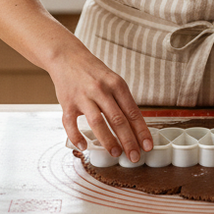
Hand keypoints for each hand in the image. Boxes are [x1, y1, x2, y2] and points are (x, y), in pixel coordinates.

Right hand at [47, 47, 153, 162]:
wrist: (66, 56)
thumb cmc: (92, 71)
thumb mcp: (113, 80)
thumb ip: (122, 101)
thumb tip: (135, 127)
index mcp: (116, 84)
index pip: (132, 112)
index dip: (141, 131)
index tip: (147, 146)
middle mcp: (100, 90)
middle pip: (118, 119)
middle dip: (128, 141)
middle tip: (134, 156)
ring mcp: (83, 97)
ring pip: (97, 122)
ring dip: (108, 140)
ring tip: (115, 153)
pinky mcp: (67, 103)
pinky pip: (71, 124)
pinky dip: (77, 137)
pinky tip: (84, 146)